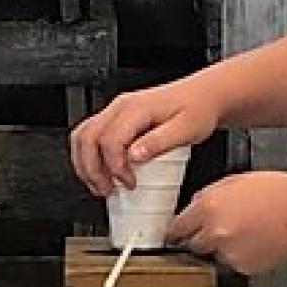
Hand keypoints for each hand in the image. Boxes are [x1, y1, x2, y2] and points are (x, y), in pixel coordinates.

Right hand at [70, 75, 220, 193]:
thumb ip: (159, 142)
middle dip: (92, 169)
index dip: (115, 166)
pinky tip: (101, 172)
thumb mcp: (186, 129)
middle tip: (107, 190)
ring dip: (85, 164)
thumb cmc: (198, 110)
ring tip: (100, 185)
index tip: (129, 183)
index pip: (110, 139)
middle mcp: (120, 107)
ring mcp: (115, 111)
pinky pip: (90, 135)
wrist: (203, 96)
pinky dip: (88, 157)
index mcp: (136, 108)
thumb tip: (134, 157)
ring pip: (82, 136)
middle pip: (87, 137)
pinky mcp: (116, 118)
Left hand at [167, 172, 286, 274]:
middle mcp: (215, 232)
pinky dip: (239, 256)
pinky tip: (256, 240)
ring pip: (213, 255)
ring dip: (222, 247)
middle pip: (192, 245)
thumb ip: (209, 196)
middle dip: (200, 238)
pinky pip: (233, 263)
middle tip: (217, 230)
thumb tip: (194, 207)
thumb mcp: (235, 181)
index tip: (175, 234)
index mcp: (209, 206)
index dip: (177, 231)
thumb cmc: (278, 193)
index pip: (177, 227)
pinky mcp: (244, 267)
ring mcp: (229, 252)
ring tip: (246, 231)